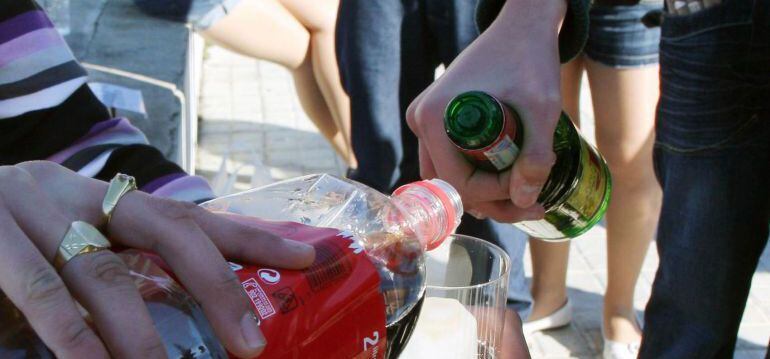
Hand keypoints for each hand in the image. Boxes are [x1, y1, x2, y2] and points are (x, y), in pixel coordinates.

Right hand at [0, 161, 314, 357]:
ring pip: (103, 272)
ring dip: (141, 333)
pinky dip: (70, 332)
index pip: (194, 217)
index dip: (253, 238)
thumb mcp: (72, 249)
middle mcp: (79, 194)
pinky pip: (37, 287)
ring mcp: (30, 208)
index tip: (310, 258)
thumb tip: (195, 321)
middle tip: (249, 343)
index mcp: (106, 199)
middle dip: (217, 286)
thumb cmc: (7, 243)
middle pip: (168, 231)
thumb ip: (122, 274)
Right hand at [406, 0, 565, 221]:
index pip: (458, 182)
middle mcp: (420, 119)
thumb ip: (536, 155)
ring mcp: (424, 119)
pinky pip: (450, 159)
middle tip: (534, 201)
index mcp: (433, 118)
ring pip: (449, 175)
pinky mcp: (436, 118)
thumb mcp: (542, 107)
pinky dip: (477, 173)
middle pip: (450, 184)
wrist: (522, 26)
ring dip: (485, 191)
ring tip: (526, 189)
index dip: (496, 196)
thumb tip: (524, 202)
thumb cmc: (531, 60)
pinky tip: (509, 174)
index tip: (532, 189)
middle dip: (492, 200)